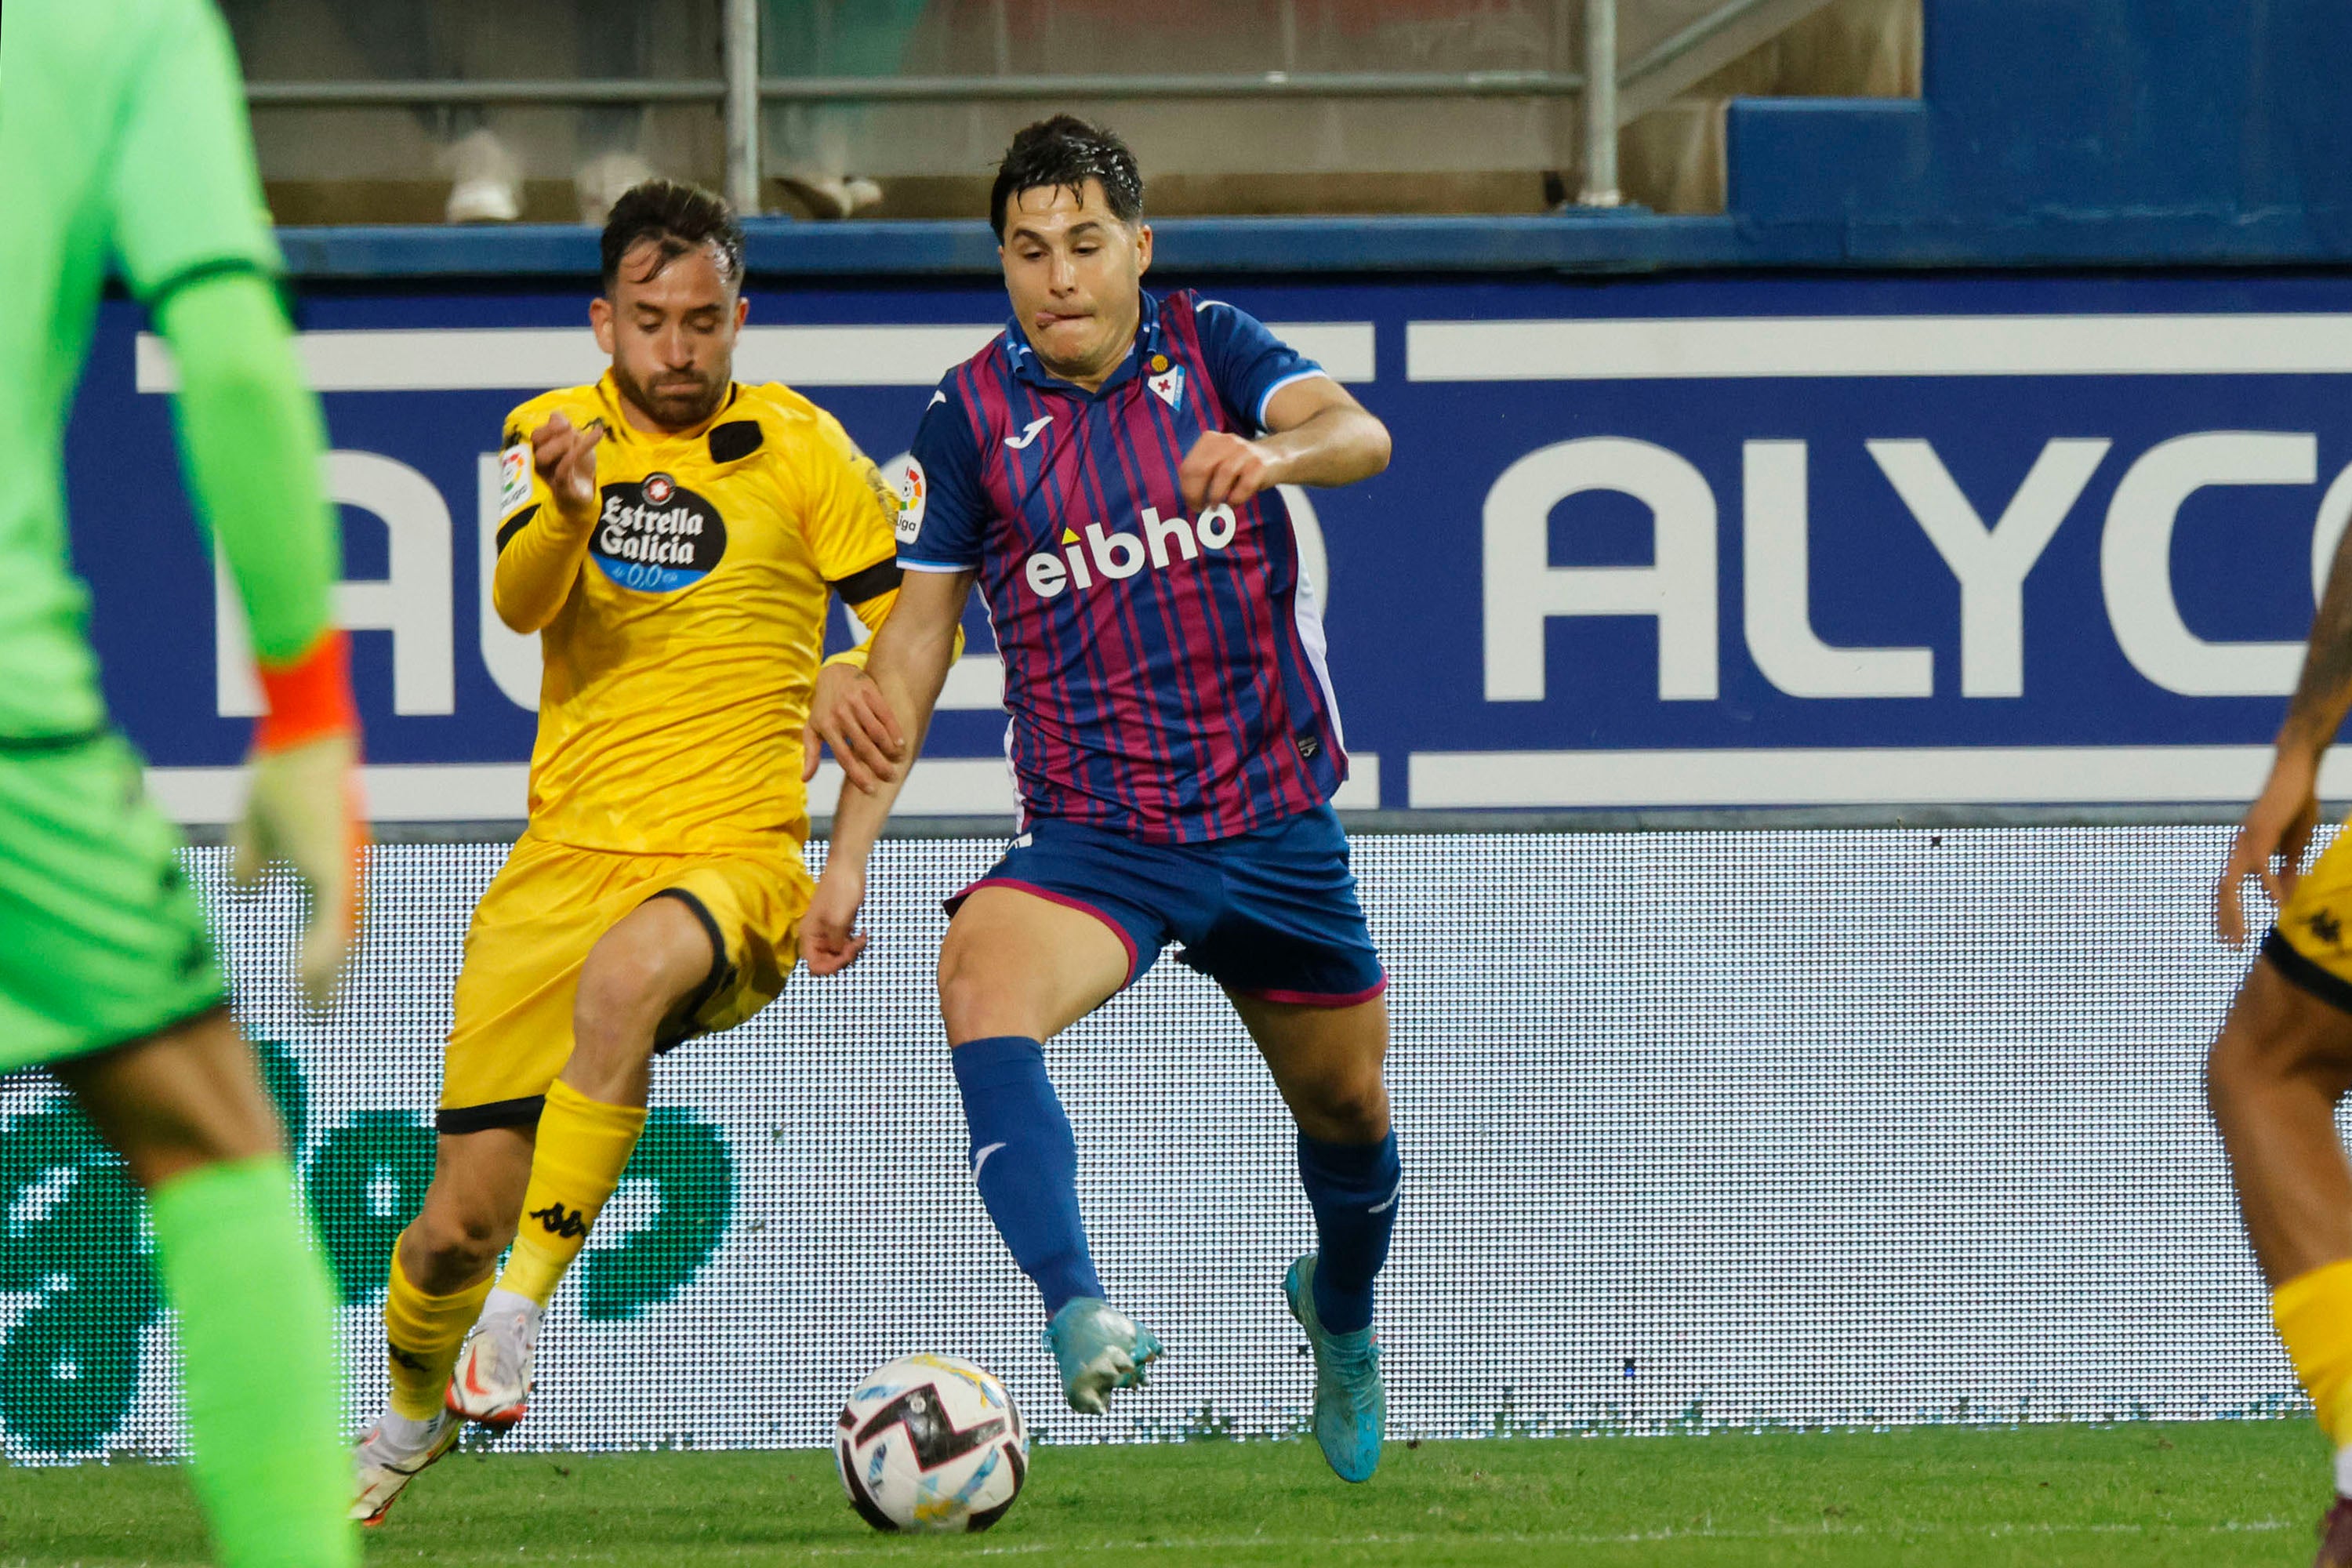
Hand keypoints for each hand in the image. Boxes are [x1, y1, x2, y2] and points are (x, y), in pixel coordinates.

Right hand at [232, 731, 366, 1007]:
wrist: (303, 739)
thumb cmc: (281, 775)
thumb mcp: (255, 826)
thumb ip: (249, 862)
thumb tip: (244, 895)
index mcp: (325, 871)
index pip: (325, 927)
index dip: (318, 962)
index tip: (310, 993)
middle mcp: (341, 877)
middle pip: (339, 941)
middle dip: (328, 982)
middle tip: (320, 1019)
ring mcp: (341, 873)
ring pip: (339, 938)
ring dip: (327, 978)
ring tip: (319, 1014)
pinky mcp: (335, 866)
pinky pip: (332, 916)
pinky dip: (322, 949)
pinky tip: (310, 977)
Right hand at [532, 411, 603, 523]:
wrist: (586, 494)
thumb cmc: (578, 467)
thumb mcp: (576, 444)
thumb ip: (565, 429)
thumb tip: (555, 415)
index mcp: (543, 451)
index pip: (537, 435)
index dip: (550, 426)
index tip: (566, 422)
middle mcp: (542, 464)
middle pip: (536, 444)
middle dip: (553, 432)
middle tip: (572, 430)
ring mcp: (550, 477)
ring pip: (543, 456)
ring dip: (561, 442)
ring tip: (577, 438)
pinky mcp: (561, 488)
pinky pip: (562, 469)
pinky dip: (577, 452)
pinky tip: (595, 438)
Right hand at [803, 860, 868, 974]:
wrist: (848, 868)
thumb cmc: (840, 892)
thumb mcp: (837, 922)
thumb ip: (835, 944)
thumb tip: (838, 955)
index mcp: (809, 936)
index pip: (814, 966)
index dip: (831, 967)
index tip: (846, 956)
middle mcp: (816, 937)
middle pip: (827, 962)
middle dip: (843, 958)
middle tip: (855, 946)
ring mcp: (828, 932)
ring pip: (838, 954)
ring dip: (852, 951)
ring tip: (862, 938)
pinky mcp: (840, 926)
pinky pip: (846, 944)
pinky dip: (856, 943)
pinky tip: (864, 934)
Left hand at [805, 662, 906, 792]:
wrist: (833, 672)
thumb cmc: (823, 707)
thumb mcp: (812, 728)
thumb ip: (810, 753)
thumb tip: (805, 779)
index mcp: (826, 726)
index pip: (844, 757)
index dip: (858, 775)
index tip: (870, 790)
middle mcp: (840, 714)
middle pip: (863, 746)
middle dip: (879, 765)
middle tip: (890, 778)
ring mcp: (855, 702)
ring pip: (876, 731)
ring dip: (889, 749)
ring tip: (898, 761)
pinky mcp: (869, 691)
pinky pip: (885, 714)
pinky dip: (894, 730)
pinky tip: (901, 743)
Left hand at [1179, 431, 1282, 512]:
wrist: (1276, 457)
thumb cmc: (1241, 465)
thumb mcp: (1219, 462)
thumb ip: (1203, 475)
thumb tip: (1190, 499)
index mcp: (1210, 440)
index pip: (1188, 467)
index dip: (1187, 489)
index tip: (1192, 503)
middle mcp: (1227, 442)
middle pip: (1201, 469)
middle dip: (1196, 494)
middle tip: (1200, 508)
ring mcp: (1245, 451)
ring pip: (1223, 474)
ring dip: (1216, 497)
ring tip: (1216, 507)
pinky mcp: (1260, 464)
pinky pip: (1245, 484)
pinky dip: (1236, 498)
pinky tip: (1234, 503)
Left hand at [2219, 750, 2321, 945]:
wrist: (2297, 772)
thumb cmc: (2294, 807)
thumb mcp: (2291, 847)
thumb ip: (2285, 873)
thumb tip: (2282, 901)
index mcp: (2243, 853)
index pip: (2226, 889)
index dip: (2225, 915)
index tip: (2228, 940)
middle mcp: (2238, 848)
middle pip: (2222, 891)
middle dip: (2224, 921)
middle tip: (2230, 948)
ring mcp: (2246, 840)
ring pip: (2232, 881)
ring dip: (2236, 912)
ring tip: (2242, 937)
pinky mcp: (2262, 831)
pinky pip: (2261, 864)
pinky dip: (2267, 885)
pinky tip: (2275, 904)